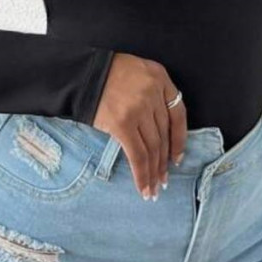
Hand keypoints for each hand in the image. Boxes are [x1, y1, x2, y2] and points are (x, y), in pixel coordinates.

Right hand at [91, 52, 186, 200]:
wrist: (82, 73)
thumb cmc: (108, 73)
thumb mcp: (138, 72)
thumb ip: (153, 93)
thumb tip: (159, 132)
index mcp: (160, 77)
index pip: (178, 114)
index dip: (179, 139)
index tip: (177, 158)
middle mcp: (153, 93)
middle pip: (163, 134)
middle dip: (164, 162)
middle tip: (163, 181)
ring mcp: (139, 109)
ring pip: (153, 147)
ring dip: (154, 172)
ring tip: (153, 189)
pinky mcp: (123, 124)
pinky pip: (137, 154)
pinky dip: (141, 174)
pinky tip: (143, 187)